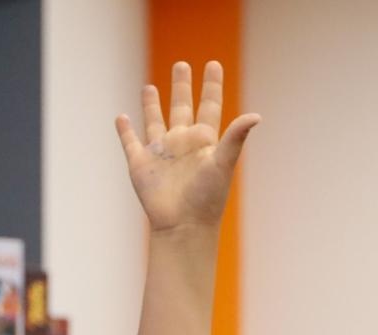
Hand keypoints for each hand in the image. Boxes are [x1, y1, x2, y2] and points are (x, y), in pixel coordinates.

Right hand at [116, 60, 258, 233]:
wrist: (183, 227)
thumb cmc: (207, 199)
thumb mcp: (224, 164)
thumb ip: (236, 137)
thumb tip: (256, 116)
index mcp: (204, 141)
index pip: (210, 105)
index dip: (211, 85)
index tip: (213, 64)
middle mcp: (182, 143)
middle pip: (182, 106)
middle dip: (182, 86)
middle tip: (182, 65)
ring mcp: (161, 153)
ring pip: (154, 120)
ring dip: (151, 104)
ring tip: (149, 87)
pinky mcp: (140, 164)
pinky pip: (130, 142)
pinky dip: (124, 130)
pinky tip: (121, 117)